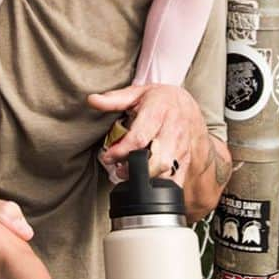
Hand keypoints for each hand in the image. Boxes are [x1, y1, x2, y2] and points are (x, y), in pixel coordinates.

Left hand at [88, 83, 208, 185]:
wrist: (186, 104)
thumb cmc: (159, 99)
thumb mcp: (136, 93)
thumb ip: (113, 99)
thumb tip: (92, 100)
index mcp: (159, 112)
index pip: (140, 137)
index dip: (122, 151)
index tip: (108, 156)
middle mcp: (173, 130)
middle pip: (156, 158)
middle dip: (134, 169)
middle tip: (118, 170)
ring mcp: (181, 146)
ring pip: (167, 170)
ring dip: (146, 178)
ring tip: (129, 176)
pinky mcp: (185, 158)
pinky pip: (177, 177)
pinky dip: (161, 184)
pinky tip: (147, 183)